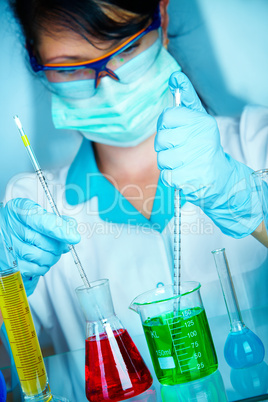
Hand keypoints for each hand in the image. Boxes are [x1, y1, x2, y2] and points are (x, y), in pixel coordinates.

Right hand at [0, 198, 80, 294]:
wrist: (3, 236)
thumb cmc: (21, 225)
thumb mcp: (36, 214)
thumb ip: (55, 219)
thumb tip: (71, 229)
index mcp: (18, 210)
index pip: (42, 221)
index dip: (60, 230)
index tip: (74, 237)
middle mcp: (10, 228)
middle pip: (46, 241)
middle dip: (59, 245)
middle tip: (60, 244)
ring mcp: (9, 248)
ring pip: (43, 257)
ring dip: (53, 256)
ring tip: (49, 251)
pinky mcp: (10, 265)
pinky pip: (37, 269)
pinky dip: (44, 266)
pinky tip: (40, 260)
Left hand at [155, 71, 261, 237]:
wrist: (220, 177)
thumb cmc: (204, 146)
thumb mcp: (198, 119)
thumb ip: (186, 98)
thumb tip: (175, 76)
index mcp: (201, 122)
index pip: (166, 117)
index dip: (166, 126)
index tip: (175, 130)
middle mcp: (200, 139)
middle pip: (161, 139)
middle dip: (166, 147)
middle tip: (180, 149)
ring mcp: (196, 159)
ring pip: (162, 159)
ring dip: (169, 163)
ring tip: (183, 163)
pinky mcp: (191, 179)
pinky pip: (167, 176)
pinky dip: (173, 177)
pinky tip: (185, 174)